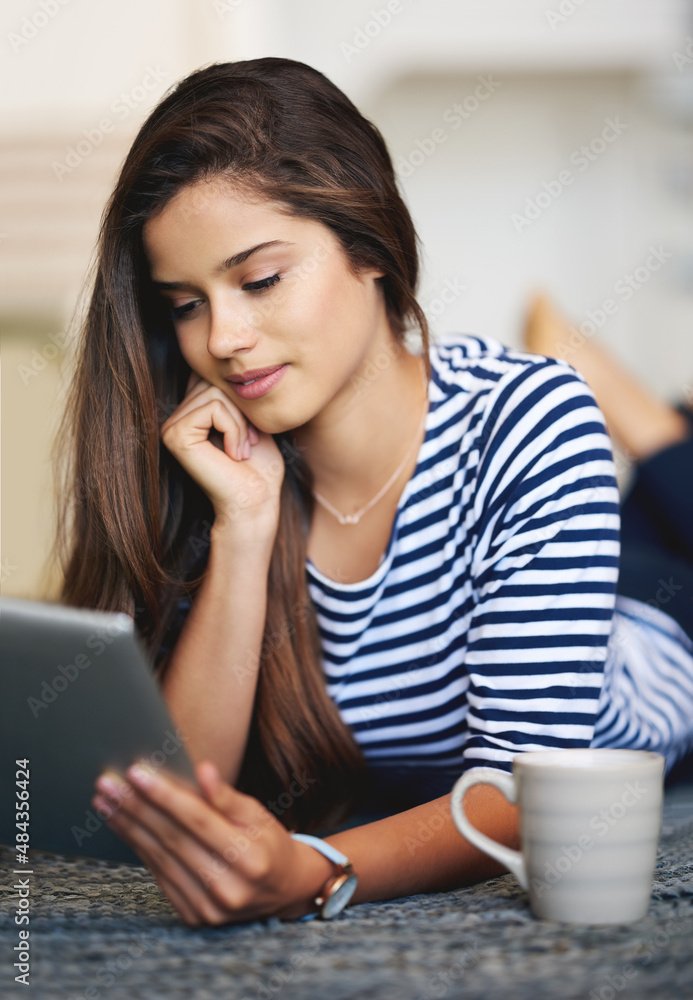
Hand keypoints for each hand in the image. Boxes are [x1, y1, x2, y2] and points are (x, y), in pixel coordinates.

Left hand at [91, 760, 329, 925]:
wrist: (282, 891)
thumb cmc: (269, 843)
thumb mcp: (257, 814)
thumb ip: (226, 796)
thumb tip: (202, 770)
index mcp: (250, 858)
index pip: (199, 821)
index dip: (166, 795)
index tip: (137, 772)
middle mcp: (228, 888)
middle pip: (173, 839)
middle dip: (136, 808)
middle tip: (108, 783)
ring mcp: (208, 908)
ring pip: (160, 858)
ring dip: (128, 827)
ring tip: (105, 801)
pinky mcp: (193, 915)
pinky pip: (159, 875)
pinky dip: (138, 847)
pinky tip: (123, 826)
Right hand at [160, 372, 284, 531]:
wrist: (256, 502)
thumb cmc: (259, 468)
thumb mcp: (251, 419)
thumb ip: (235, 393)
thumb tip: (230, 359)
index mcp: (191, 413)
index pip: (214, 377)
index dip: (240, 400)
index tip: (251, 432)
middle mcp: (175, 418)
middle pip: (214, 381)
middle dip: (242, 411)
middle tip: (250, 443)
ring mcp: (171, 427)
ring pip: (216, 393)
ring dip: (241, 423)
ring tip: (243, 449)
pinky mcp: (175, 436)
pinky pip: (212, 408)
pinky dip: (234, 429)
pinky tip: (234, 455)